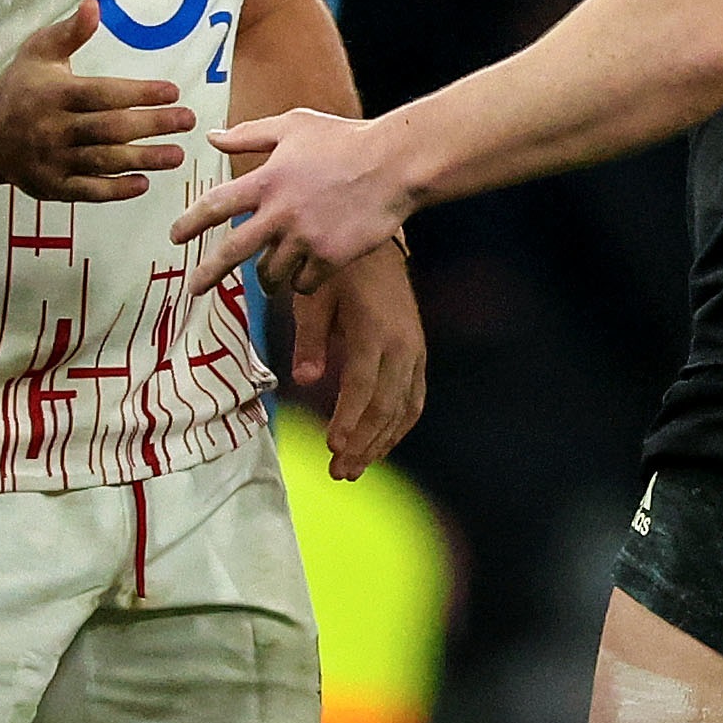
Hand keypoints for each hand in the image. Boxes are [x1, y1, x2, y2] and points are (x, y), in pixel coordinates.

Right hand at [0, 0, 192, 199]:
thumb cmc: (22, 86)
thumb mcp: (39, 52)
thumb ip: (70, 32)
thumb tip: (94, 5)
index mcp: (52, 93)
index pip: (102, 93)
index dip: (139, 93)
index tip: (173, 91)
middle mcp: (51, 128)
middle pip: (109, 128)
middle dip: (152, 125)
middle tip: (188, 120)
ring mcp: (51, 160)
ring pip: (104, 161)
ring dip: (144, 160)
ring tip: (178, 155)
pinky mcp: (51, 186)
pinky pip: (88, 191)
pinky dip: (116, 190)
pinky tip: (144, 183)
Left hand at [171, 104, 413, 295]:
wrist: (395, 164)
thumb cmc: (345, 140)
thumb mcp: (294, 126)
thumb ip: (249, 134)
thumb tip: (212, 137)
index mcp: (266, 180)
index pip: (215, 206)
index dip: (190, 223)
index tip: (175, 238)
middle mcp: (280, 213)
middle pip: (232, 252)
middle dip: (208, 273)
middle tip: (194, 286)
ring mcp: (305, 238)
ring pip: (271, 272)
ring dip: (267, 276)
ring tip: (270, 277)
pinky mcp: (330, 257)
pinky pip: (304, 282)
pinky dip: (301, 281)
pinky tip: (307, 273)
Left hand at [291, 245, 427, 479]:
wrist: (378, 250)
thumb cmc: (339, 273)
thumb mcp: (313, 298)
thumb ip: (309, 340)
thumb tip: (304, 380)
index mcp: (375, 331)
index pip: (362, 385)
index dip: (348, 419)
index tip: (332, 446)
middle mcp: (402, 346)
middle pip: (386, 405)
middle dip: (363, 443)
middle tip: (339, 472)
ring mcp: (415, 352)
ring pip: (404, 409)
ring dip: (381, 443)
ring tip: (355, 468)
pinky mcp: (418, 356)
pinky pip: (414, 399)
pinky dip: (398, 427)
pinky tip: (381, 445)